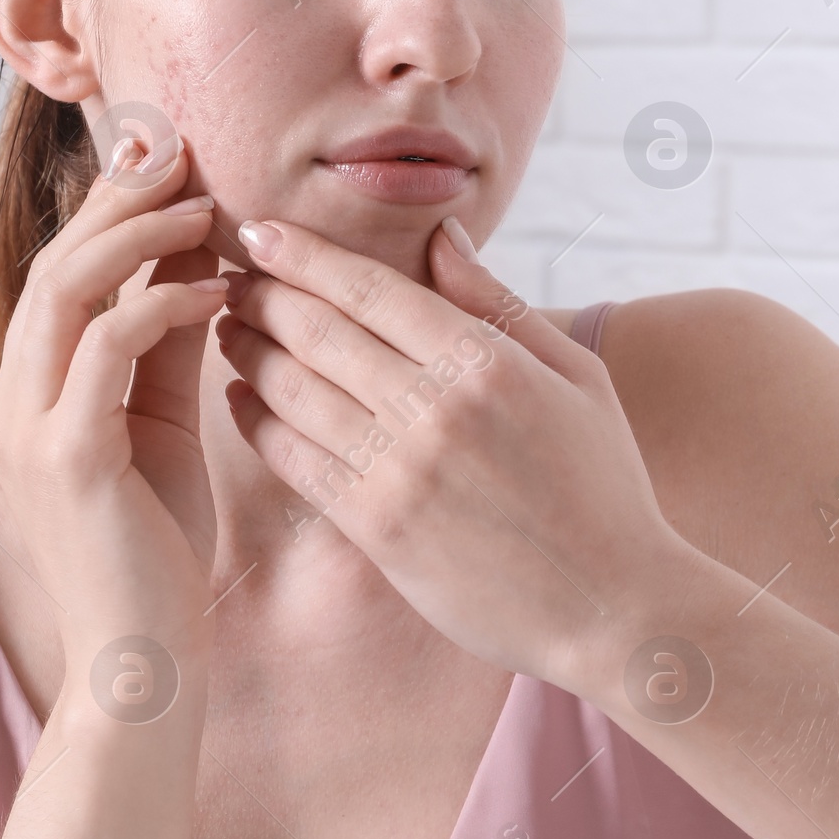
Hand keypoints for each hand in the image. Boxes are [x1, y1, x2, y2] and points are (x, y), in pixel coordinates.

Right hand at [0, 136, 226, 660]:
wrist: (143, 663)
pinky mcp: (68, 459)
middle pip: (56, 262)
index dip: (112, 207)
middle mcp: (16, 404)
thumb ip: (171, 348)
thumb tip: (204, 264)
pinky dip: (159, 303)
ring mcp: (32, 430)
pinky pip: (105, 348)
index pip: (64, 272)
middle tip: (184, 151)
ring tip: (205, 210)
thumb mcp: (166, 426)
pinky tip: (217, 291)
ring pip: (67, 290)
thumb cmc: (158, 554)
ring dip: (139, 236)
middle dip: (120, 198)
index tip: (172, 157)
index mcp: (33, 395)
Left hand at [217, 218, 681, 688]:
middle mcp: (436, 409)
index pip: (370, 288)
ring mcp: (402, 471)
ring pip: (296, 391)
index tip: (260, 232)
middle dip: (263, 294)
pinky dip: (257, 422)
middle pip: (320, 330)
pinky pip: (297, 461)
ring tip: (226, 325)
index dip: (304, 254)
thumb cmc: (602, 484)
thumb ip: (498, 304)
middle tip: (229, 274)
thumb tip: (441, 236)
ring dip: (248, 350)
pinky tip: (240, 398)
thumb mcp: (576, 376)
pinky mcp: (379, 529)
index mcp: (486, 361)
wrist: (612, 606)